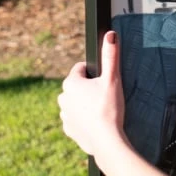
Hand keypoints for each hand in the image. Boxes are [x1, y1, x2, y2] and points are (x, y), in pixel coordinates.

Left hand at [58, 31, 124, 157]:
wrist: (107, 141)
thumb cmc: (109, 108)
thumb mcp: (112, 79)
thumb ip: (111, 56)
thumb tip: (110, 34)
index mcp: (70, 83)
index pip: (81, 69)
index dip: (95, 73)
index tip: (104, 82)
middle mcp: (62, 98)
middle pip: (78, 86)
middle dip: (90, 89)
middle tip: (105, 97)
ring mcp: (64, 115)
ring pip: (76, 103)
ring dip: (86, 104)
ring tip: (101, 111)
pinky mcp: (68, 130)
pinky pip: (76, 119)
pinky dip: (84, 120)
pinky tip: (96, 123)